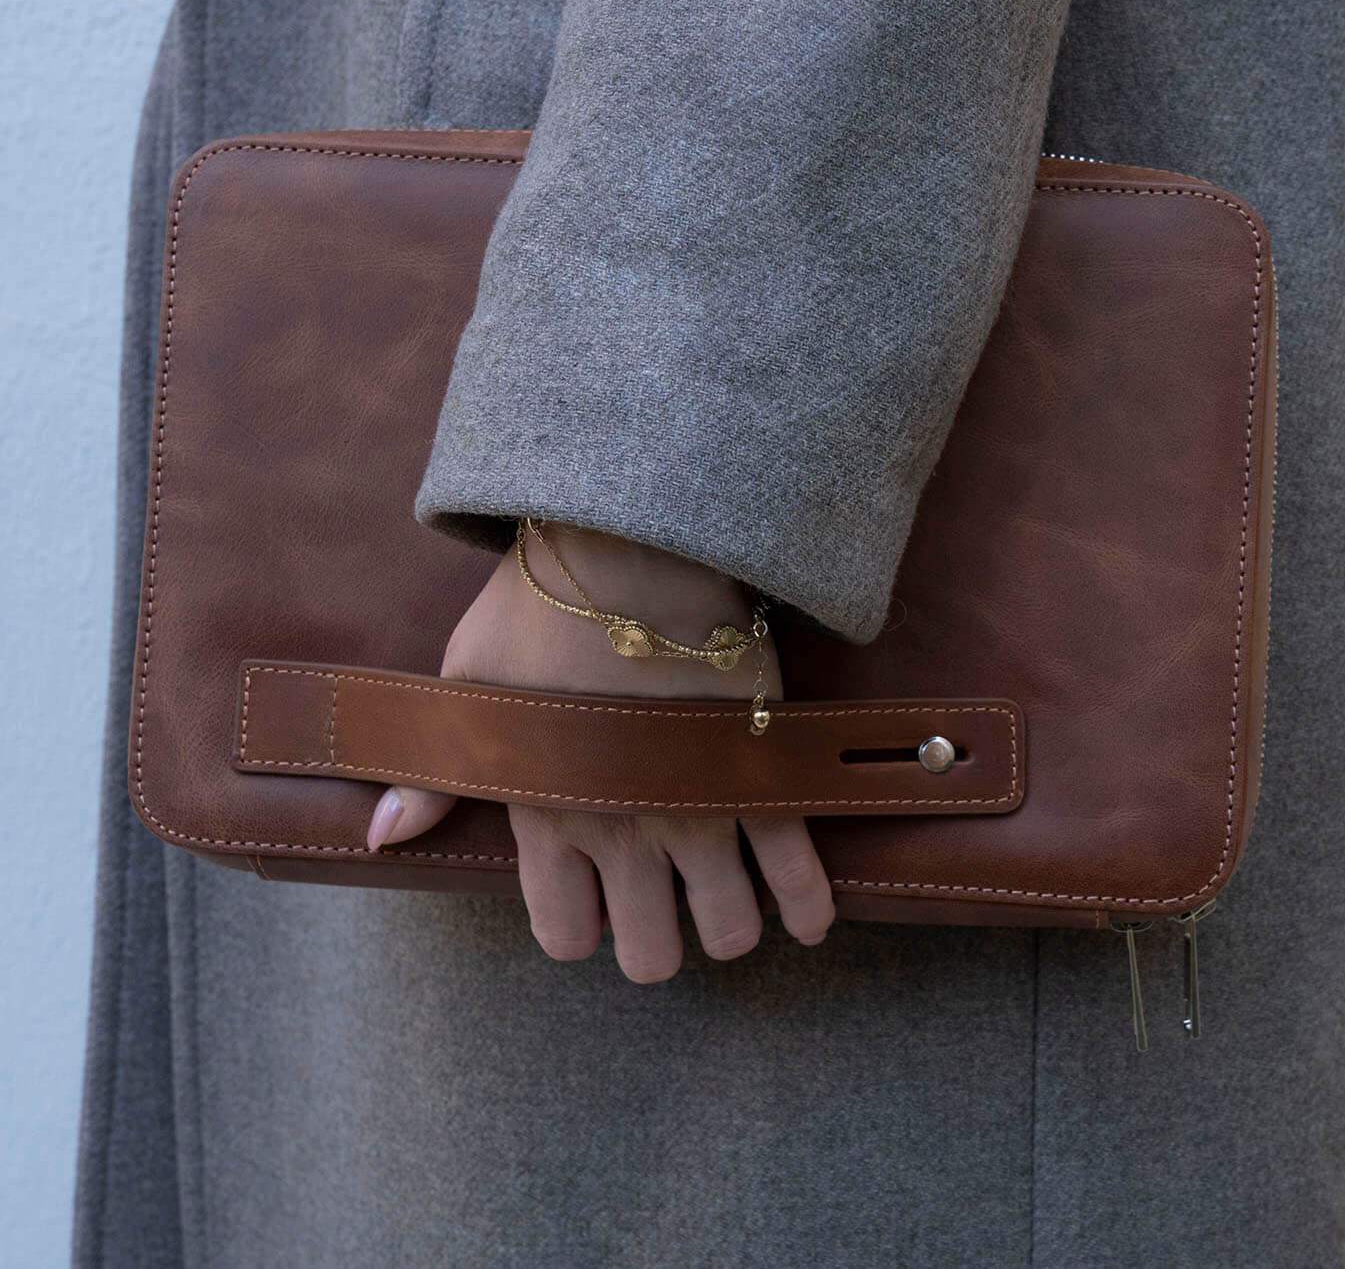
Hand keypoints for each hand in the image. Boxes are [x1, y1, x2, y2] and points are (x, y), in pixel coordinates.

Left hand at [364, 525, 835, 979]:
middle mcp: (621, 830)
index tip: (595, 896)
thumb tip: (382, 838)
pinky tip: (807, 911)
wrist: (629, 543)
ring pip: (728, 929)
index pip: (565, 936)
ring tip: (729, 892)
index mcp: (546, 816)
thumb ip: (434, 776)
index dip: (582, 926)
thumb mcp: (465, 684)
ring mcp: (696, 806)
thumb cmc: (538, 608)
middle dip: (659, 939)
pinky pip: (798, 875)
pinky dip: (808, 905)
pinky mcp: (758, 773)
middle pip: (651, 955)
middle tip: (665, 898)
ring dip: (729, 924)